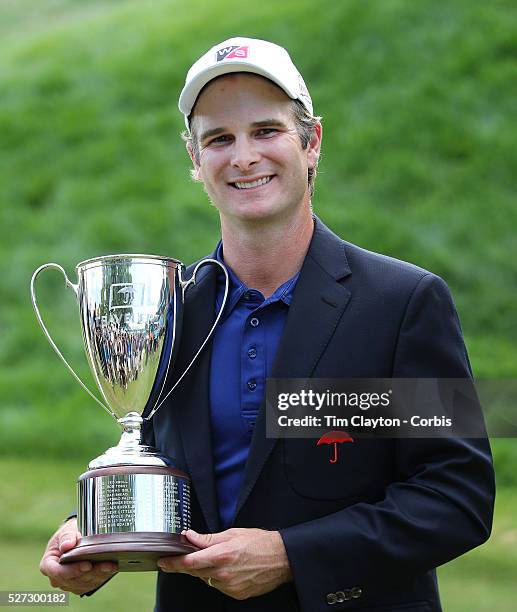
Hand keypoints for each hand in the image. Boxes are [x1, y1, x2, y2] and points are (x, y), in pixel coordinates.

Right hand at [40, 518, 116, 594]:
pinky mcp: (80, 585)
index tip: (87, 564)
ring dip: (99, 575)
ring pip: (84, 583)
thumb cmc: (69, 534)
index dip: (73, 570)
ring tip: (111, 565)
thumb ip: (67, 537)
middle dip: (91, 572)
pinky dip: (102, 577)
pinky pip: (91, 585)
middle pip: (73, 580)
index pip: (58, 572)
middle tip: (106, 564)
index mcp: (48, 564)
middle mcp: (56, 578)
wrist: (76, 537)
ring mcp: (68, 583)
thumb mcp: (66, 531)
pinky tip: (110, 569)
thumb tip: (66, 546)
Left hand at [158, 528, 291, 600]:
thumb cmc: (259, 542)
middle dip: (187, 565)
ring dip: (205, 570)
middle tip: (179, 558)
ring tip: (218, 558)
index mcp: (221, 555)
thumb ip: (207, 538)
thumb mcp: (232, 534)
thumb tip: (188, 536)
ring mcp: (229, 587)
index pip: (189, 562)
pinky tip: (228, 568)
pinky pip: (218, 586)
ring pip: (207, 579)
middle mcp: (223, 574)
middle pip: (195, 572)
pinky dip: (218, 578)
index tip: (163, 561)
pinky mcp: (236, 594)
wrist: (281, 558)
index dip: (173, 562)